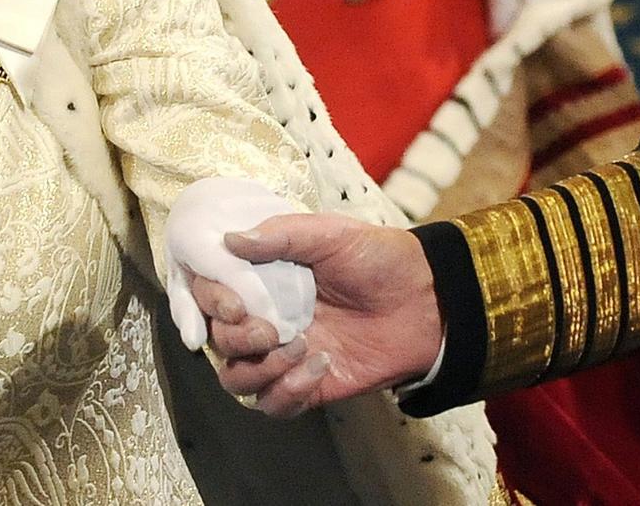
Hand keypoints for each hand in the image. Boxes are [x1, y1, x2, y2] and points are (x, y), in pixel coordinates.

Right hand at [190, 214, 443, 417]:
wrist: (428, 299)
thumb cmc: (380, 258)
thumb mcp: (332, 234)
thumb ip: (282, 235)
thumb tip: (229, 240)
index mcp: (266, 280)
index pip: (213, 295)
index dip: (212, 301)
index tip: (233, 303)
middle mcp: (269, 318)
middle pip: (219, 341)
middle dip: (236, 339)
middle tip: (270, 330)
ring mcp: (286, 355)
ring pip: (237, 380)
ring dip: (259, 369)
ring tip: (300, 348)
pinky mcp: (309, 386)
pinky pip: (273, 405)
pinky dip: (288, 392)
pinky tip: (321, 367)